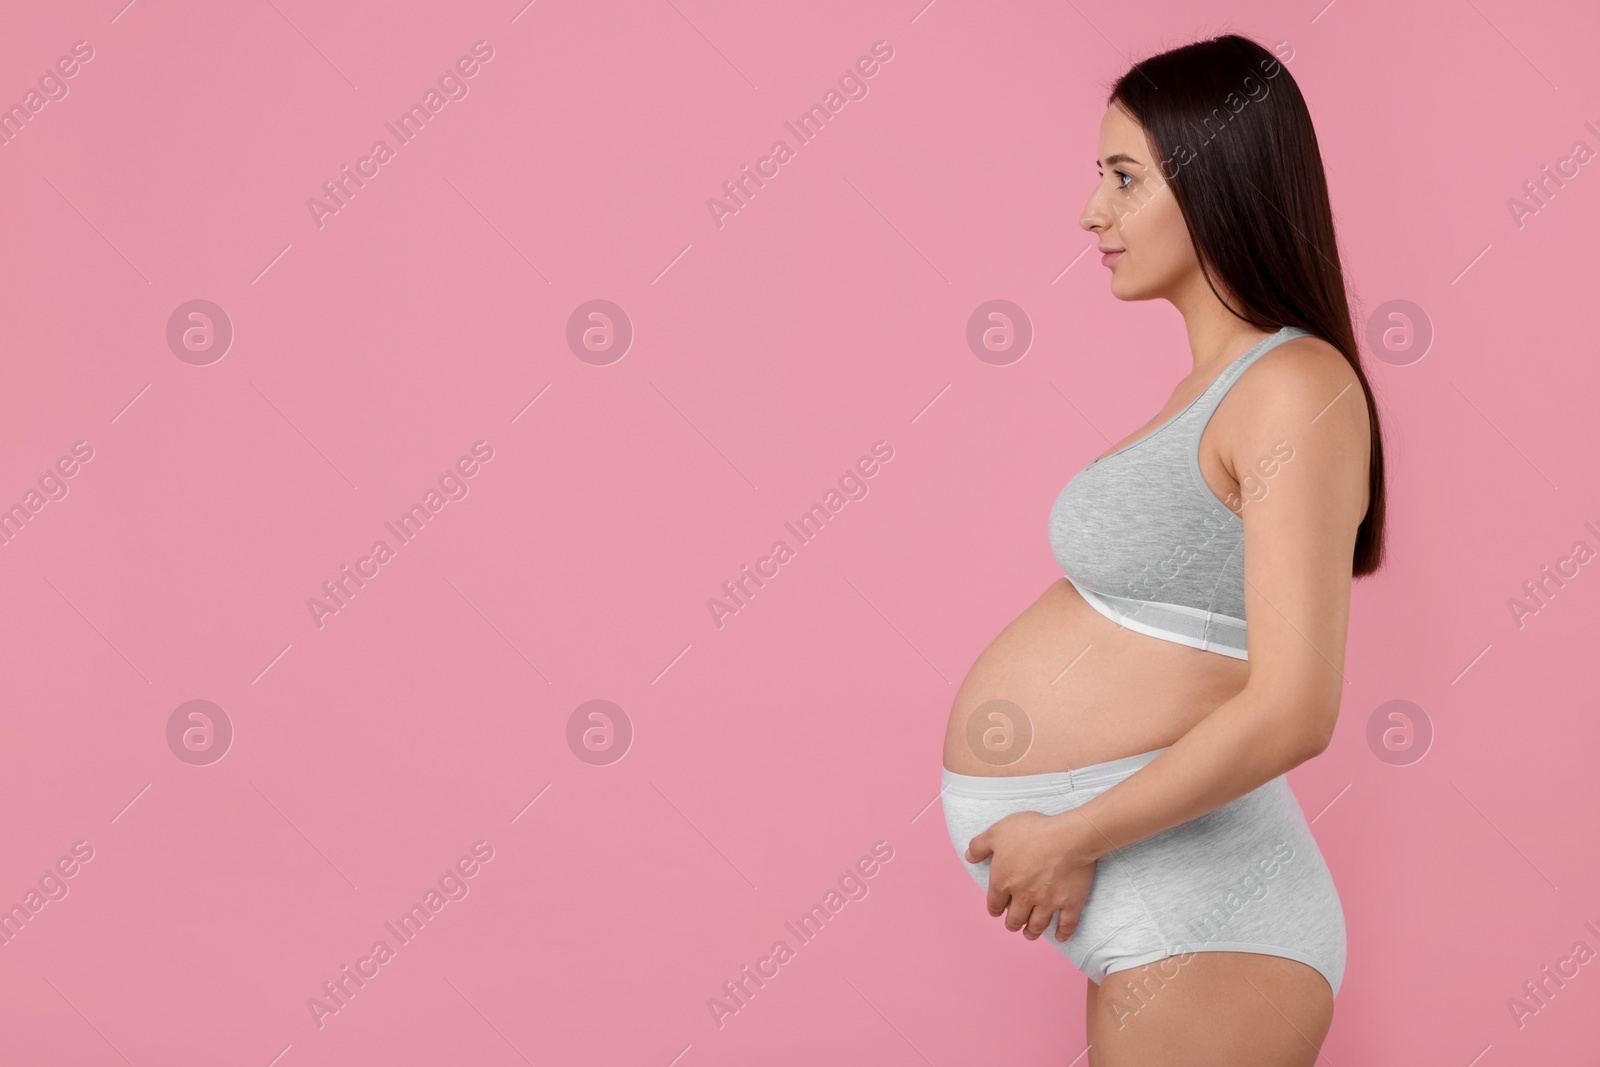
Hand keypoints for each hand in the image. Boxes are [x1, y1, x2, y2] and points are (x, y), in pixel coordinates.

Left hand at [965, 809, 1098, 941]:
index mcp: (1004, 881)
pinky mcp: (1070, 904)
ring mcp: (1047, 903)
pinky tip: (1060, 937)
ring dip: (1032, 932)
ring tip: (1029, 934)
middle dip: (1012, 923)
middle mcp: (1023, 897)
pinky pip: (1066, 924)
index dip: (994, 908)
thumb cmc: (1031, 832)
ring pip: (1037, 925)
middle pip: (1015, 918)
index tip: (997, 912)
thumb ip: (980, 846)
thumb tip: (968, 856)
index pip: (994, 903)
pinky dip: (1063, 933)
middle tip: (1013, 925)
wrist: (1067, 838)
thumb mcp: (997, 832)